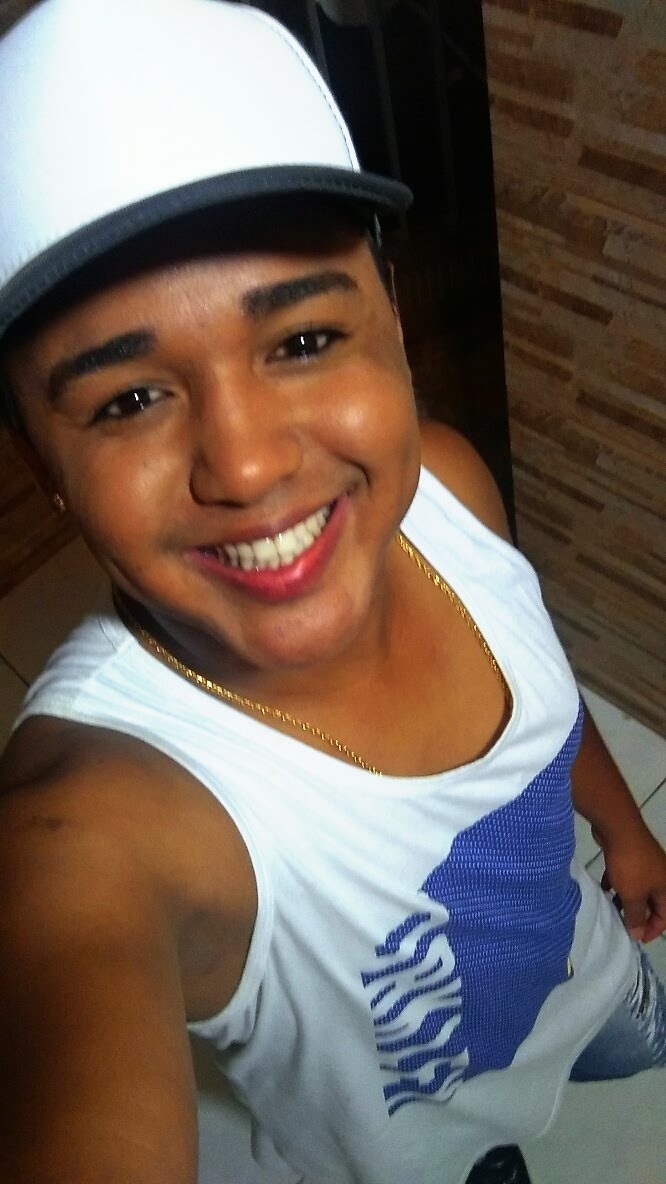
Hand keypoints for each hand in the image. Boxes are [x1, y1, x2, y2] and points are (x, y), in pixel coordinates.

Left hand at [597, 821, 665, 942]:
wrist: (618, 827)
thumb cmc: (630, 865)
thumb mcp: (633, 895)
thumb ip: (635, 916)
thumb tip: (638, 935)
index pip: (665, 916)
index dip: (652, 930)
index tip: (634, 938)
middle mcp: (659, 875)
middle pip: (652, 902)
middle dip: (637, 914)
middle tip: (621, 924)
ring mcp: (645, 863)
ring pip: (637, 888)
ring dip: (625, 899)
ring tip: (611, 908)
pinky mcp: (630, 855)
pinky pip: (626, 874)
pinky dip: (617, 882)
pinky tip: (604, 887)